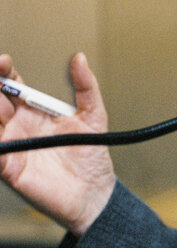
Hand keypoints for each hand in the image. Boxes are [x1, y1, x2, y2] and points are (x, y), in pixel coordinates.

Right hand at [0, 53, 115, 235]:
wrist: (94, 192)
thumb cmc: (91, 155)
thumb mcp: (93, 115)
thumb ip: (86, 86)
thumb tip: (79, 58)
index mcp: (36, 111)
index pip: (12, 86)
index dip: (4, 72)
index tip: (4, 61)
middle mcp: (19, 126)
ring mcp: (11, 145)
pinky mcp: (8, 167)